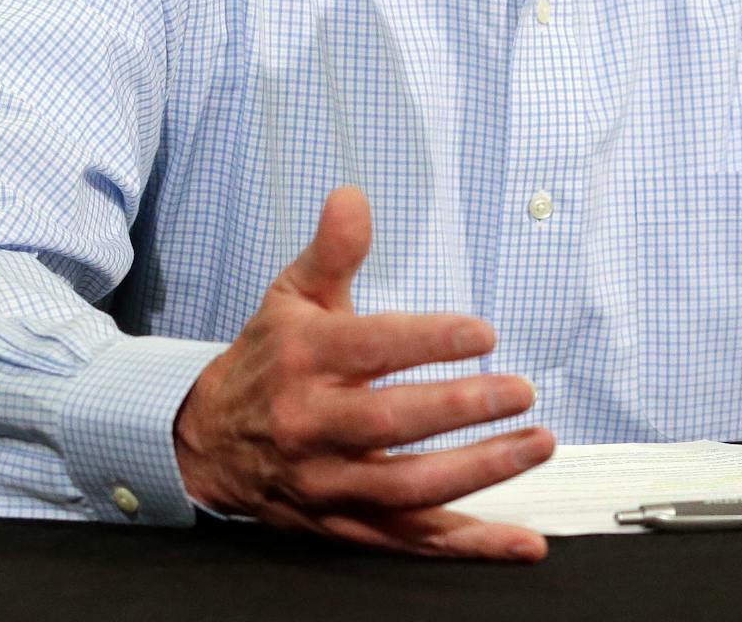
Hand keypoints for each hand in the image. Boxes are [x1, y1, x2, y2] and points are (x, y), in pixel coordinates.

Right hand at [172, 186, 553, 558]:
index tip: (484, 332)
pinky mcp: (344, 524)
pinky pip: (411, 541)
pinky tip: (519, 540)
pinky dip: (469, 544)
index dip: (430, 341)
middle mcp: (313, 425)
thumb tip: (353, 197)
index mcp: (304, 361)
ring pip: (408, 488)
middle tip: (520, 391)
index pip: (372, 348)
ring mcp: (329, 482)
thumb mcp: (292, 296)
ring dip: (479, 473)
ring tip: (536, 445)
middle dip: (461, 407)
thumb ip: (333, 250)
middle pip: (392, 423)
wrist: (205, 442)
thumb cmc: (266, 361)